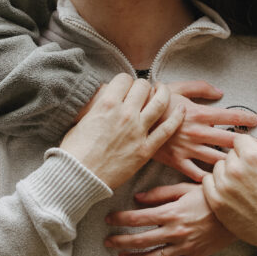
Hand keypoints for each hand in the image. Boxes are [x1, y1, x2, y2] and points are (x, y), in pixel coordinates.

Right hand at [60, 74, 183, 189]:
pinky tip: (181, 109)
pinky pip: (167, 129)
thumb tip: (102, 102)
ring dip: (164, 93)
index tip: (126, 86)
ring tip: (164, 91)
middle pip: (142, 87)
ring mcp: (138, 131)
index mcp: (107, 104)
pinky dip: (177, 118)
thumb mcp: (81, 121)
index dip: (126, 81)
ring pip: (160, 102)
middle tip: (143, 90)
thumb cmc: (75, 151)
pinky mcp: (146, 149)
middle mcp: (125, 113)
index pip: (124, 79)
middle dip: (143, 86)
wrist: (79, 176)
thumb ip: (97, 109)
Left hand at [104, 182, 235, 255]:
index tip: (108, 220)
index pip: (137, 218)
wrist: (236, 215)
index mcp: (172, 213)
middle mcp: (175, 232)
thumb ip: (160, 193)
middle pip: (140, 240)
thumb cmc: (211, 197)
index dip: (119, 219)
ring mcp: (184, 247)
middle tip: (107, 242)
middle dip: (120, 242)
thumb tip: (137, 198)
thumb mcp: (185, 188)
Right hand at [153, 80, 256, 180]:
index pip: (230, 117)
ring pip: (216, 159)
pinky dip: (208, 179)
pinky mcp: (176, 161)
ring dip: (233, 163)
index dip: (247, 119)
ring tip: (247, 167)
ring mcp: (187, 148)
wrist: (131, 116)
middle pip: (229, 140)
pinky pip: (195, 173)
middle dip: (247, 145)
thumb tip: (220, 92)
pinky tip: (220, 183)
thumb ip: (201, 88)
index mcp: (199, 113)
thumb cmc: (156, 100)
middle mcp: (197, 132)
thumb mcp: (178, 87)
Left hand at [201, 130, 256, 255]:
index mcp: (254, 157)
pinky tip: (228, 191)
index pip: (239, 139)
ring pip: (217, 167)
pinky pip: (206, 183)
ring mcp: (224, 186)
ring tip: (240, 184)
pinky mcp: (217, 202)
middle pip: (228, 153)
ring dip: (225, 172)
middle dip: (238, 160)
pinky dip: (215, 184)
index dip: (247, 147)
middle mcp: (236, 169)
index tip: (251, 156)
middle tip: (249, 173)